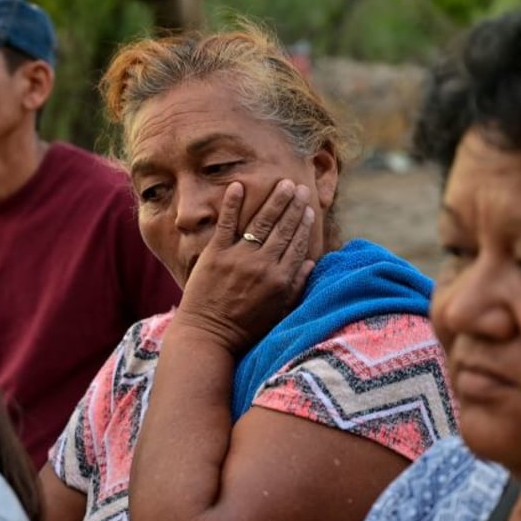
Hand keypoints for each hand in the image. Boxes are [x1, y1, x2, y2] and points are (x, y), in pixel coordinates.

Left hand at [172, 179, 316, 354]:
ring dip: (274, 200)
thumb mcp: (279, 312)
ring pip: (262, 222)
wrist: (209, 336)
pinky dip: (232, 203)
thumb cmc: (245, 329)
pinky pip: (226, 223)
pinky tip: (238, 186)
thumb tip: (312, 263)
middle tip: (299, 187)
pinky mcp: (215, 254)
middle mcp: (263, 265)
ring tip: (282, 184)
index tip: (309, 208)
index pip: (297, 244)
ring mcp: (239, 257)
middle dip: (293, 205)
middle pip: (283, 229)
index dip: (304, 224)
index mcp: (280, 279)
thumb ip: (296, 286)